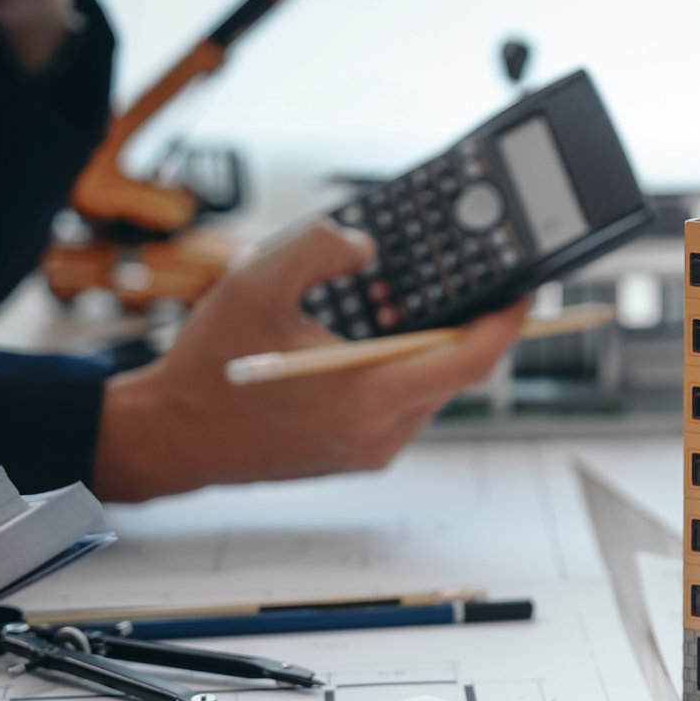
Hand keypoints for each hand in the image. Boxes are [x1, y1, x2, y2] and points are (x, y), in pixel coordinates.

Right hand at [94, 219, 529, 501]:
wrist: (175, 437)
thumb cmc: (212, 367)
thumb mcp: (256, 283)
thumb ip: (318, 245)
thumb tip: (369, 247)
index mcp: (367, 397)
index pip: (469, 362)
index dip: (506, 325)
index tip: (524, 293)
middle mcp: (380, 434)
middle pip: (455, 375)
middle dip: (469, 327)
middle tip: (476, 286)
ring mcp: (372, 450)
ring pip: (430, 391)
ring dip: (430, 349)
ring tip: (408, 308)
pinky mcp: (360, 456)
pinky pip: (404, 405)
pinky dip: (403, 370)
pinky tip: (376, 341)